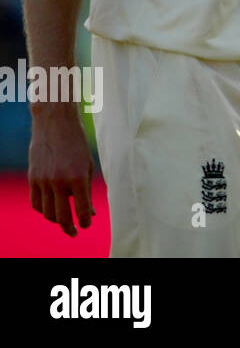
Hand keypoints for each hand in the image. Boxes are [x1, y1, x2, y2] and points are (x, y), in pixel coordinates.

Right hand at [28, 106, 95, 236]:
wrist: (56, 124)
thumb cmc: (77, 144)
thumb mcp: (88, 166)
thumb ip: (87, 190)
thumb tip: (89, 213)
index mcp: (78, 177)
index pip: (80, 210)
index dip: (84, 222)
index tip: (86, 225)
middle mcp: (59, 181)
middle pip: (61, 217)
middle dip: (69, 228)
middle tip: (75, 232)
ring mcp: (43, 181)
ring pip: (47, 213)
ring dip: (56, 220)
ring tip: (64, 219)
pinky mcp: (32, 178)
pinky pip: (36, 203)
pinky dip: (43, 210)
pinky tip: (51, 208)